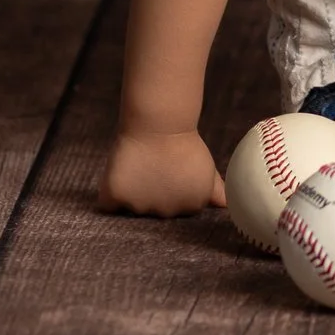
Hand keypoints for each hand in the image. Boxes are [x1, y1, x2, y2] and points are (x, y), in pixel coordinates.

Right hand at [97, 128, 226, 215]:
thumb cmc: (183, 141)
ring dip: (132, 192)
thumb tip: (226, 207)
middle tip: (154, 167)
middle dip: (152, 193)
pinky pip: (108, 204)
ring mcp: (141, 206)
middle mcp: (168, 212)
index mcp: (193, 206)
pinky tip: (120, 175)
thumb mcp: (205, 167)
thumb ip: (215, 190)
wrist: (160, 121)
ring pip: (131, 208)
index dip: (171, 189)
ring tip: (141, 166)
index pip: (175, 210)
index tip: (170, 171)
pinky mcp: (116, 196)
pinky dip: (110, 194)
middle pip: (152, 211)